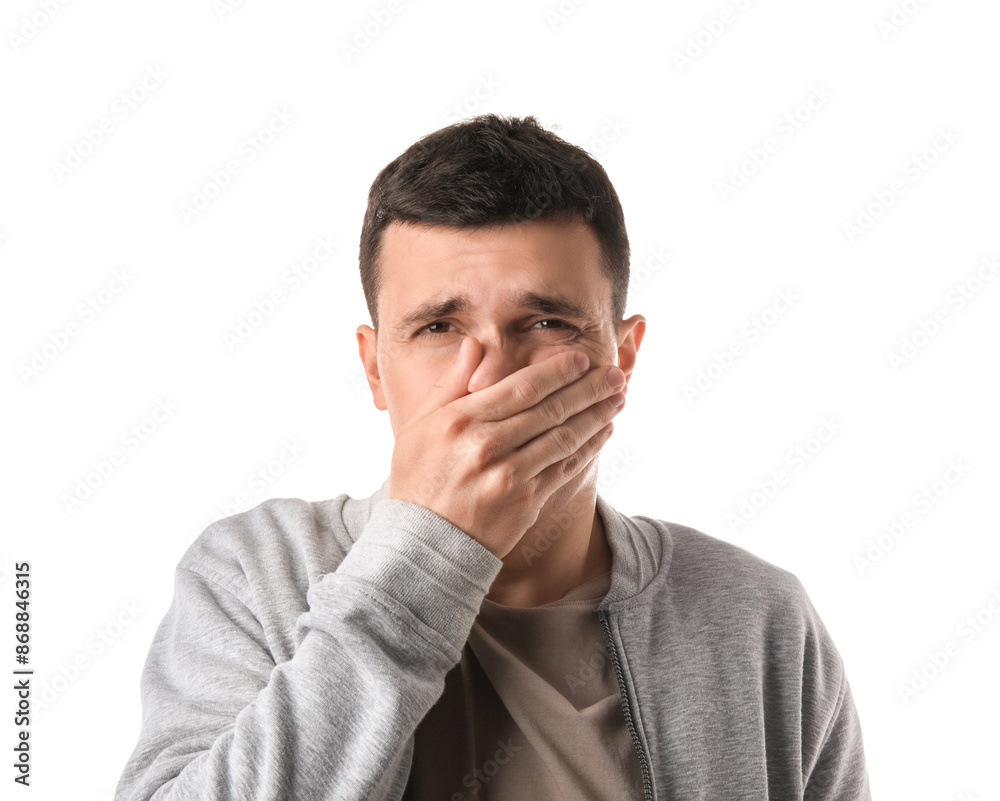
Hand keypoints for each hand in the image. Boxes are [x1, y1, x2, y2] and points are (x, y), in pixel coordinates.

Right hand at [385, 337, 625, 558]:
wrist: (422, 543)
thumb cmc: (417, 479)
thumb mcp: (417, 426)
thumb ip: (448, 384)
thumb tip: (474, 345)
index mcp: (461, 421)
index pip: (521, 387)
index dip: (557, 371)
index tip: (582, 359)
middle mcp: (487, 445)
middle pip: (550, 409)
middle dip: (588, 388)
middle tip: (615, 373)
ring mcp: (509, 476)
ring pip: (564, 437)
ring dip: (596, 415)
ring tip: (618, 397)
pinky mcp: (525, 502)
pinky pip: (565, 468)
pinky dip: (588, 448)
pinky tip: (603, 431)